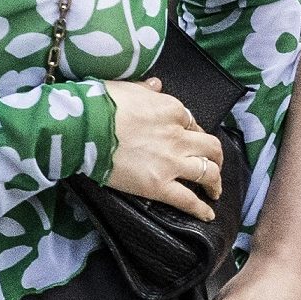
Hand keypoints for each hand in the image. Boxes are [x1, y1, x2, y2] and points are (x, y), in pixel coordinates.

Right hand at [99, 79, 223, 218]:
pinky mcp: (159, 185)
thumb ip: (146, 89)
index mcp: (172, 110)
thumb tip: (156, 85)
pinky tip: (208, 214)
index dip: (193, 134)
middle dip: (216, 157)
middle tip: (214, 165)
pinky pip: (188, 200)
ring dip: (215, 183)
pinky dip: (201, 209)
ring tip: (214, 191)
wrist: (84, 127)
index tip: (190, 142)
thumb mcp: (127, 87)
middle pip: (211, 148)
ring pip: (208, 173)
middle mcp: (178, 136)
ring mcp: (171, 162)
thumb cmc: (100, 104)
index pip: (193, 124)